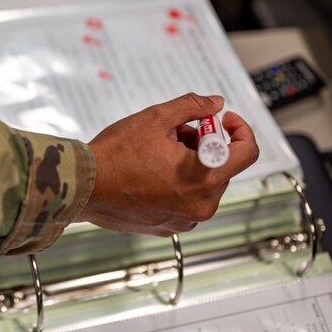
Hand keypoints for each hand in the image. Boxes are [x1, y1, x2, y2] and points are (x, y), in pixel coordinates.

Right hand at [78, 93, 258, 236]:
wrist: (83, 186)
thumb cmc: (116, 155)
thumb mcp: (157, 118)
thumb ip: (193, 106)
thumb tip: (214, 103)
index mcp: (205, 178)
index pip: (247, 152)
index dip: (239, 130)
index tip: (222, 121)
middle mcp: (200, 205)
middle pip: (221, 168)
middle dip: (203, 146)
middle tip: (174, 133)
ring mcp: (184, 220)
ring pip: (201, 185)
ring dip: (188, 165)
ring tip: (156, 154)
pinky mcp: (167, 227)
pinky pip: (183, 201)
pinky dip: (174, 184)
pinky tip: (148, 174)